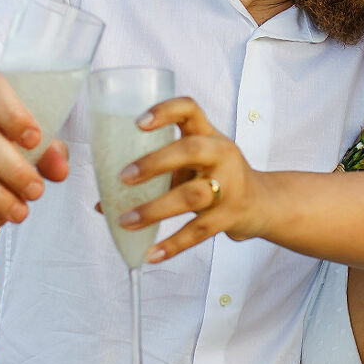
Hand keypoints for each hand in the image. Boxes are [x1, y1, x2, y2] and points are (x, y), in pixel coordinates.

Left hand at [115, 96, 267, 261]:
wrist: (261, 203)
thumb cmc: (215, 178)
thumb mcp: (192, 165)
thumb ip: (153, 176)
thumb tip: (103, 201)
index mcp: (208, 134)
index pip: (189, 109)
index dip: (165, 112)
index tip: (138, 123)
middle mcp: (221, 154)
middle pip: (191, 150)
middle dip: (154, 163)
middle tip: (124, 177)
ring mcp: (229, 186)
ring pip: (192, 196)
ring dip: (155, 209)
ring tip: (126, 221)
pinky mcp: (229, 216)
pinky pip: (199, 231)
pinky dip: (173, 245)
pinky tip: (151, 254)